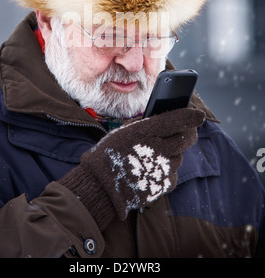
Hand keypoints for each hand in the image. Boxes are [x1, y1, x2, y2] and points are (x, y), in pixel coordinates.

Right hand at [60, 107, 204, 229]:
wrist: (102, 186)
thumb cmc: (111, 154)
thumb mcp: (125, 131)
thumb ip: (148, 125)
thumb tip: (168, 120)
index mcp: (147, 130)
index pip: (178, 119)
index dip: (191, 116)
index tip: (198, 116)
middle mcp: (159, 148)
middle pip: (187, 138)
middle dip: (188, 134)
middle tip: (184, 132)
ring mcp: (164, 167)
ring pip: (179, 156)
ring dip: (172, 154)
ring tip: (153, 156)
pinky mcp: (165, 183)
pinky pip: (173, 173)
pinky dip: (166, 171)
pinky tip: (151, 170)